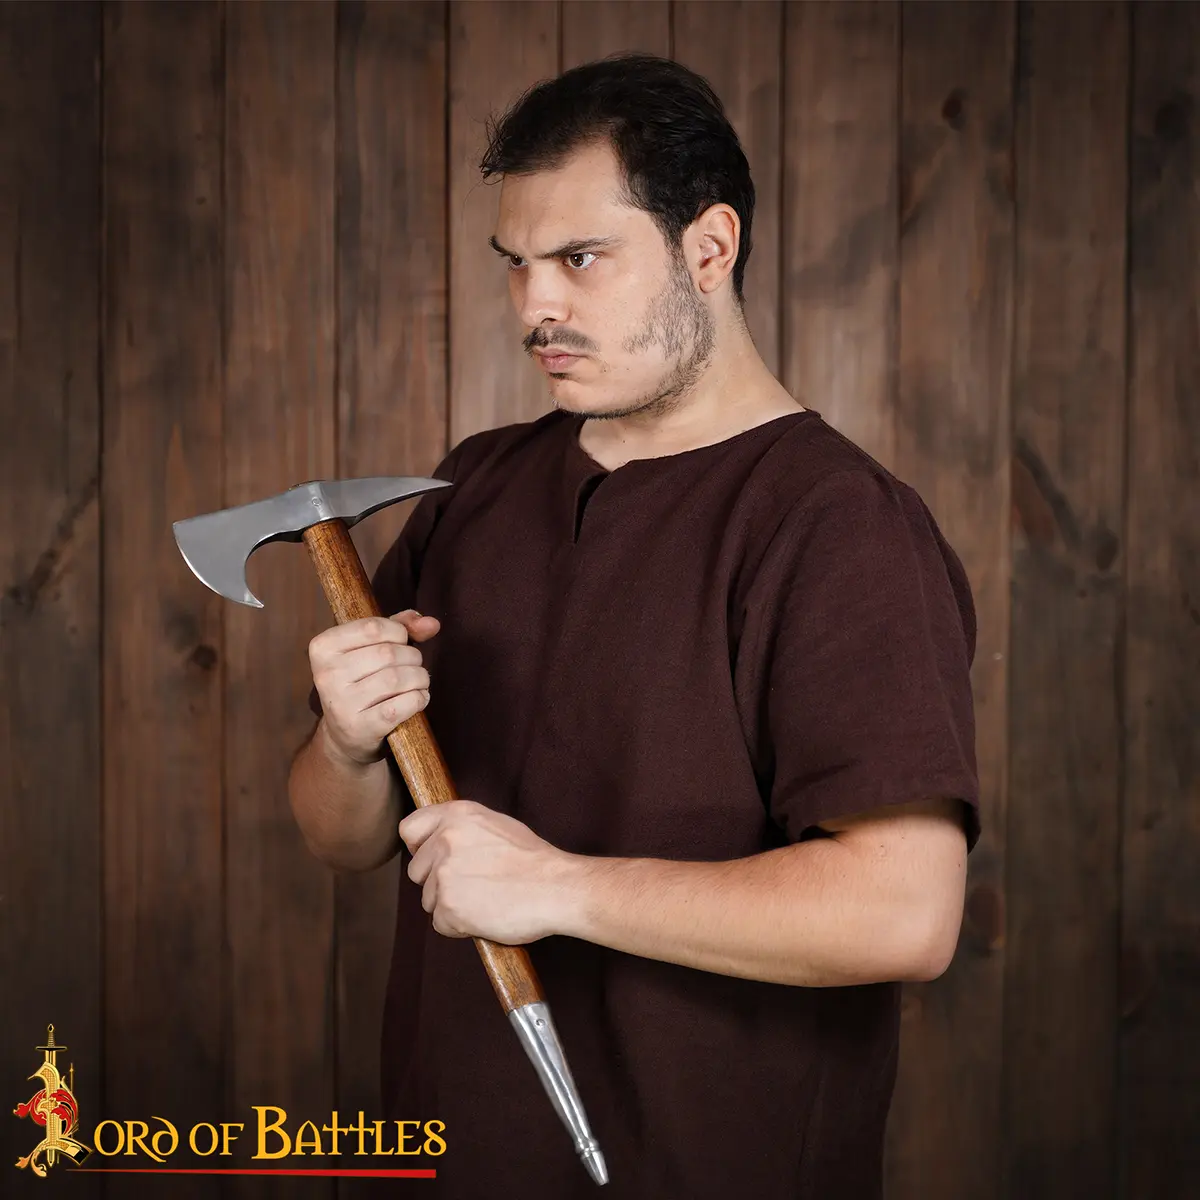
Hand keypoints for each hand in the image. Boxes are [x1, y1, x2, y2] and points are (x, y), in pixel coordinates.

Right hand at [309, 610, 440, 765]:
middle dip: (413, 657)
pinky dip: (419, 698)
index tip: (401, 642)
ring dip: (419, 678)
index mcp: (323, 647)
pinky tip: (418, 698)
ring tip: (419, 681)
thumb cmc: (360, 682)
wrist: (343, 735)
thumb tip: (432, 623)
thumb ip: (400, 627)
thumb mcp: (369, 648)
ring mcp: (342, 702)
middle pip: (389, 653)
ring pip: (398, 678)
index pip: (373, 627)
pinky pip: (403, 704)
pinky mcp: (362, 726)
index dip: (399, 632)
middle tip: (413, 666)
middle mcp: (327, 675)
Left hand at [399, 801, 578, 943]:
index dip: (420, 848)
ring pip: (429, 899)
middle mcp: (445, 840)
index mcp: (456, 815)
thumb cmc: (532, 860)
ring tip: (485, 899)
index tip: (434, 858)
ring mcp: (444, 875)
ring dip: (451, 905)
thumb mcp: (495, 825)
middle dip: (438, 882)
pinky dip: (459, 926)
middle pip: (416, 871)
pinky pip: (441, 924)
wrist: (555, 888)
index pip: (410, 829)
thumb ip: (460, 828)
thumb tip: (436, 840)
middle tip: (473, 885)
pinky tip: (485, 915)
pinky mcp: (449, 907)